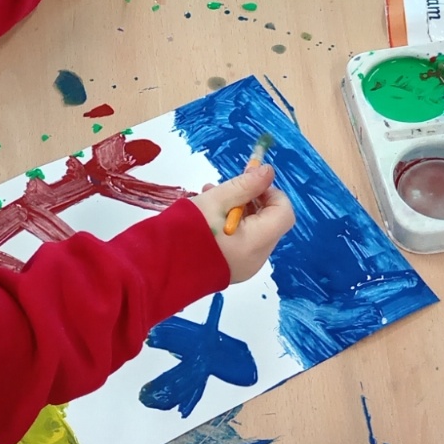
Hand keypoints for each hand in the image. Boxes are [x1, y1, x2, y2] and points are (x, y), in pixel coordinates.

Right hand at [190, 164, 294, 282]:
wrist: (159, 269)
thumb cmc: (187, 232)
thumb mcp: (215, 200)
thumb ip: (245, 185)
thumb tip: (268, 172)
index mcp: (256, 242)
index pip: (284, 213)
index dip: (271, 193)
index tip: (249, 182)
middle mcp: (256, 258)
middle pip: (269, 222)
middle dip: (251, 200)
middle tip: (225, 188)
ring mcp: (244, 267)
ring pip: (254, 231)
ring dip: (239, 211)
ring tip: (209, 197)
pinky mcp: (231, 270)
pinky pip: (241, 243)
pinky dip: (232, 227)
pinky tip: (207, 217)